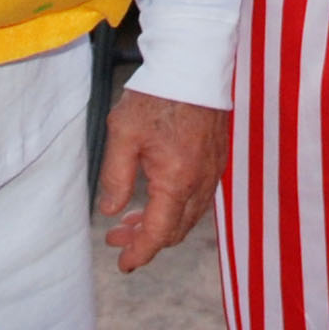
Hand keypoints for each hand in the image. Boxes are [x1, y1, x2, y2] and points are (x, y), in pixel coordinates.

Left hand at [94, 87, 226, 273]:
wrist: (194, 64)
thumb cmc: (157, 96)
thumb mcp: (123, 135)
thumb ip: (116, 177)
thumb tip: (112, 211)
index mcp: (176, 181)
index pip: (158, 233)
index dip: (139, 253)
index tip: (123, 265)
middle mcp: (201, 182)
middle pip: (176, 230)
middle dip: (145, 240)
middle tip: (117, 237)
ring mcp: (212, 172)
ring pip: (189, 217)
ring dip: (161, 225)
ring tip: (131, 219)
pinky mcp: (217, 159)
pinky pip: (199, 199)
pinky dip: (176, 208)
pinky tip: (157, 197)